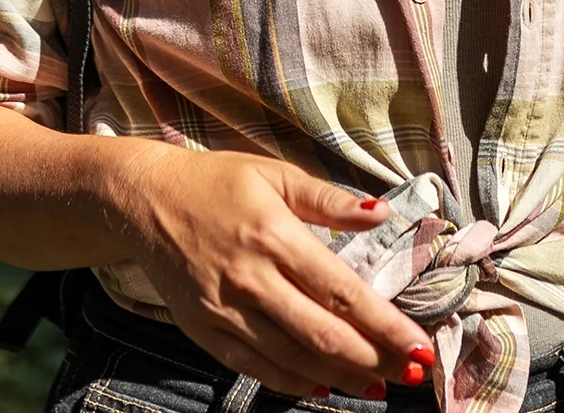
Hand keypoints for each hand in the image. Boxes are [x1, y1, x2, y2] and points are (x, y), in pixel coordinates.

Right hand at [105, 147, 434, 398]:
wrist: (144, 201)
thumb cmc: (216, 183)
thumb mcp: (274, 175)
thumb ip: (328, 200)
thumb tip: (381, 213)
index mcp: (275, 236)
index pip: (342, 291)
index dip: (384, 324)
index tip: (420, 344)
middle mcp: (252, 278)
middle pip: (323, 333)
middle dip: (374, 359)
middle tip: (412, 373)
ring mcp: (225, 310)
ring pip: (292, 357)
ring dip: (341, 378)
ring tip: (377, 387)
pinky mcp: (205, 329)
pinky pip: (254, 367)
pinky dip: (292, 382)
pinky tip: (323, 387)